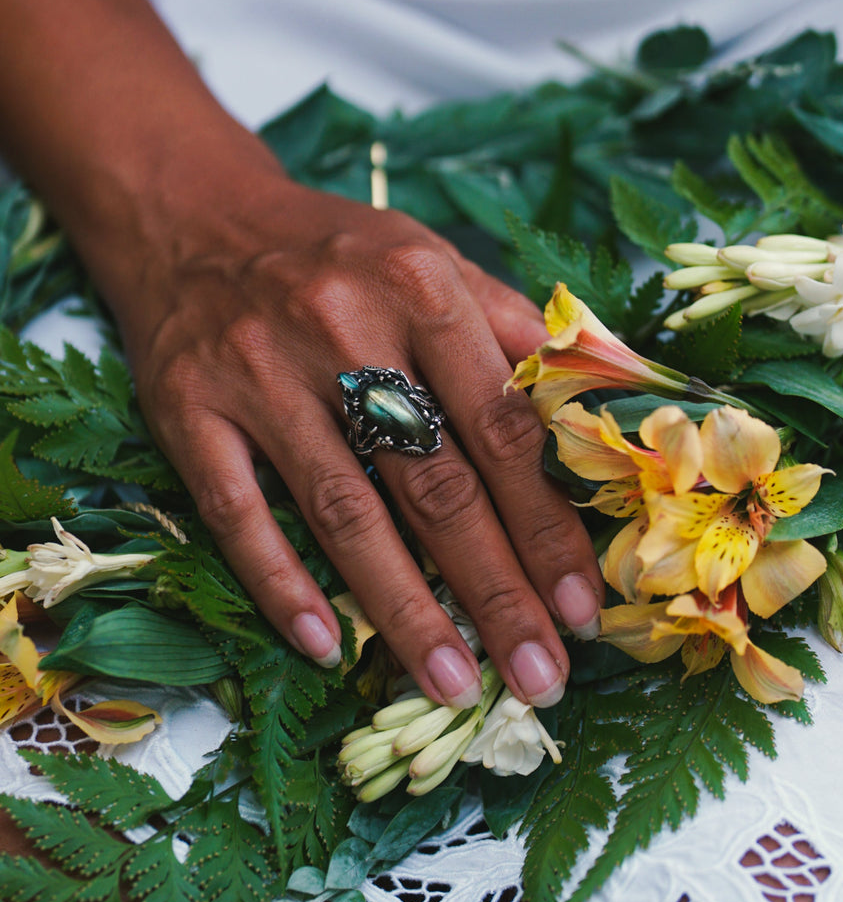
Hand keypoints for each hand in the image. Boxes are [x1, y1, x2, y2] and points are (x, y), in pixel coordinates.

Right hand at [98, 171, 602, 708]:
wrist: (195, 217)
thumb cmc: (338, 253)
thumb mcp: (435, 261)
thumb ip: (515, 333)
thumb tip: (596, 411)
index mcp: (421, 288)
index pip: (504, 430)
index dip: (549, 527)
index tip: (584, 607)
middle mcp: (341, 327)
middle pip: (436, 486)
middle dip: (497, 591)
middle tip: (541, 675)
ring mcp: (258, 373)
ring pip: (345, 513)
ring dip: (405, 610)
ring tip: (454, 684)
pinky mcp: (187, 409)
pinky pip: (237, 512)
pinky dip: (281, 584)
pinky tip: (327, 647)